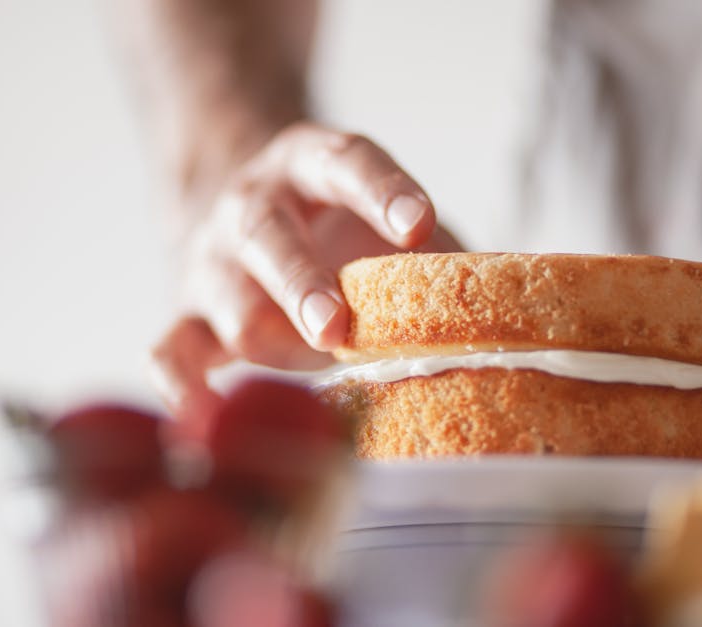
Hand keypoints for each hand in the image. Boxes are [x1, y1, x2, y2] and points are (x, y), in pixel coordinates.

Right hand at [151, 122, 460, 417]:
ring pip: (221, 294)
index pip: (346, 161)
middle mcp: (252, 203)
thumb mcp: (388, 224)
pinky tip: (199, 412)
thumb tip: (530, 315)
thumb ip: (442, 258)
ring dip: (260, 333)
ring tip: (300, 369)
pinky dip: (179, 380)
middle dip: (301, 280)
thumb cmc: (343, 230)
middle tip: (337, 326)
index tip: (419, 225)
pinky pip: (171, 346)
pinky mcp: (189, 313)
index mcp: (310, 164)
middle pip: (266, 233)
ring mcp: (213, 259)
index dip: (381, 190)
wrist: (251, 212)